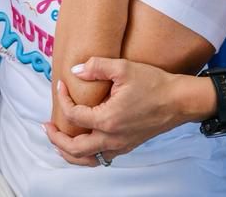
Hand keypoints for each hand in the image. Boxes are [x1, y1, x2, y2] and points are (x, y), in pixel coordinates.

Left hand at [43, 58, 202, 165]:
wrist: (179, 101)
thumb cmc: (155, 83)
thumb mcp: (124, 68)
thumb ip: (97, 66)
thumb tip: (76, 70)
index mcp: (108, 119)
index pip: (74, 115)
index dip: (63, 99)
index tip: (61, 84)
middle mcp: (112, 137)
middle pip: (74, 149)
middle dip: (56, 139)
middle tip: (46, 126)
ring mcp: (120, 144)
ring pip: (87, 158)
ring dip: (69, 152)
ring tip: (59, 140)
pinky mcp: (128, 145)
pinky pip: (102, 156)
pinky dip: (87, 154)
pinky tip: (83, 141)